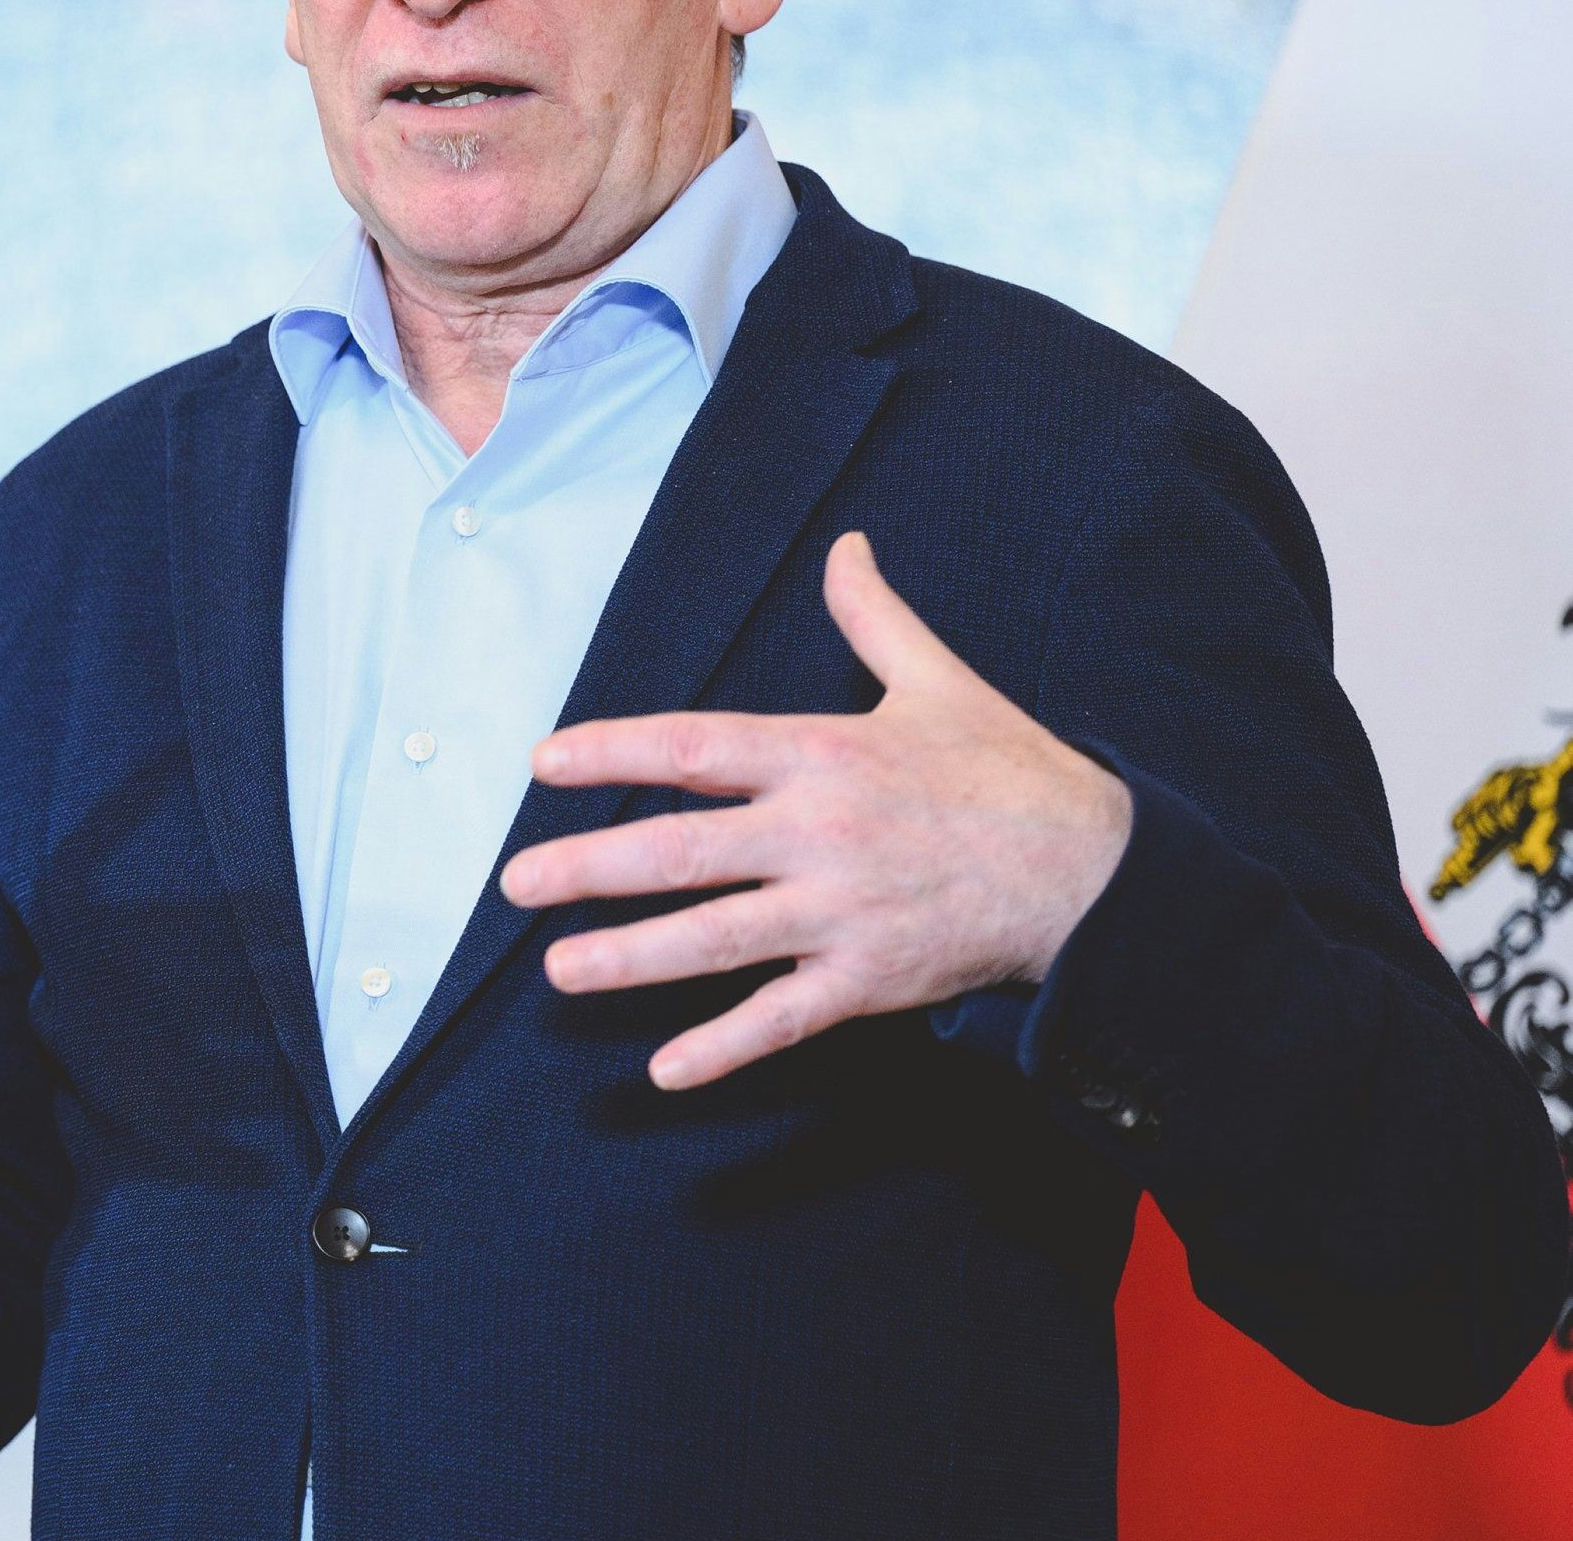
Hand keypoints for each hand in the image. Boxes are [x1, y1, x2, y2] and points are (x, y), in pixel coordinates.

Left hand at [499, 531, 1131, 1090]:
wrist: (1100, 872)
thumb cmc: (1011, 774)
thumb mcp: (939, 682)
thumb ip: (875, 618)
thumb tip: (849, 546)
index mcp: (823, 755)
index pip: (694, 746)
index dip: (613, 751)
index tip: (542, 763)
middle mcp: (820, 834)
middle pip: (682, 850)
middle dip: (590, 867)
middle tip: (514, 885)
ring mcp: (842, 912)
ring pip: (716, 940)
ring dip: (632, 959)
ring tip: (560, 972)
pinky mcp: (872, 978)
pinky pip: (784, 1018)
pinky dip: (724, 1046)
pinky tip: (665, 1068)